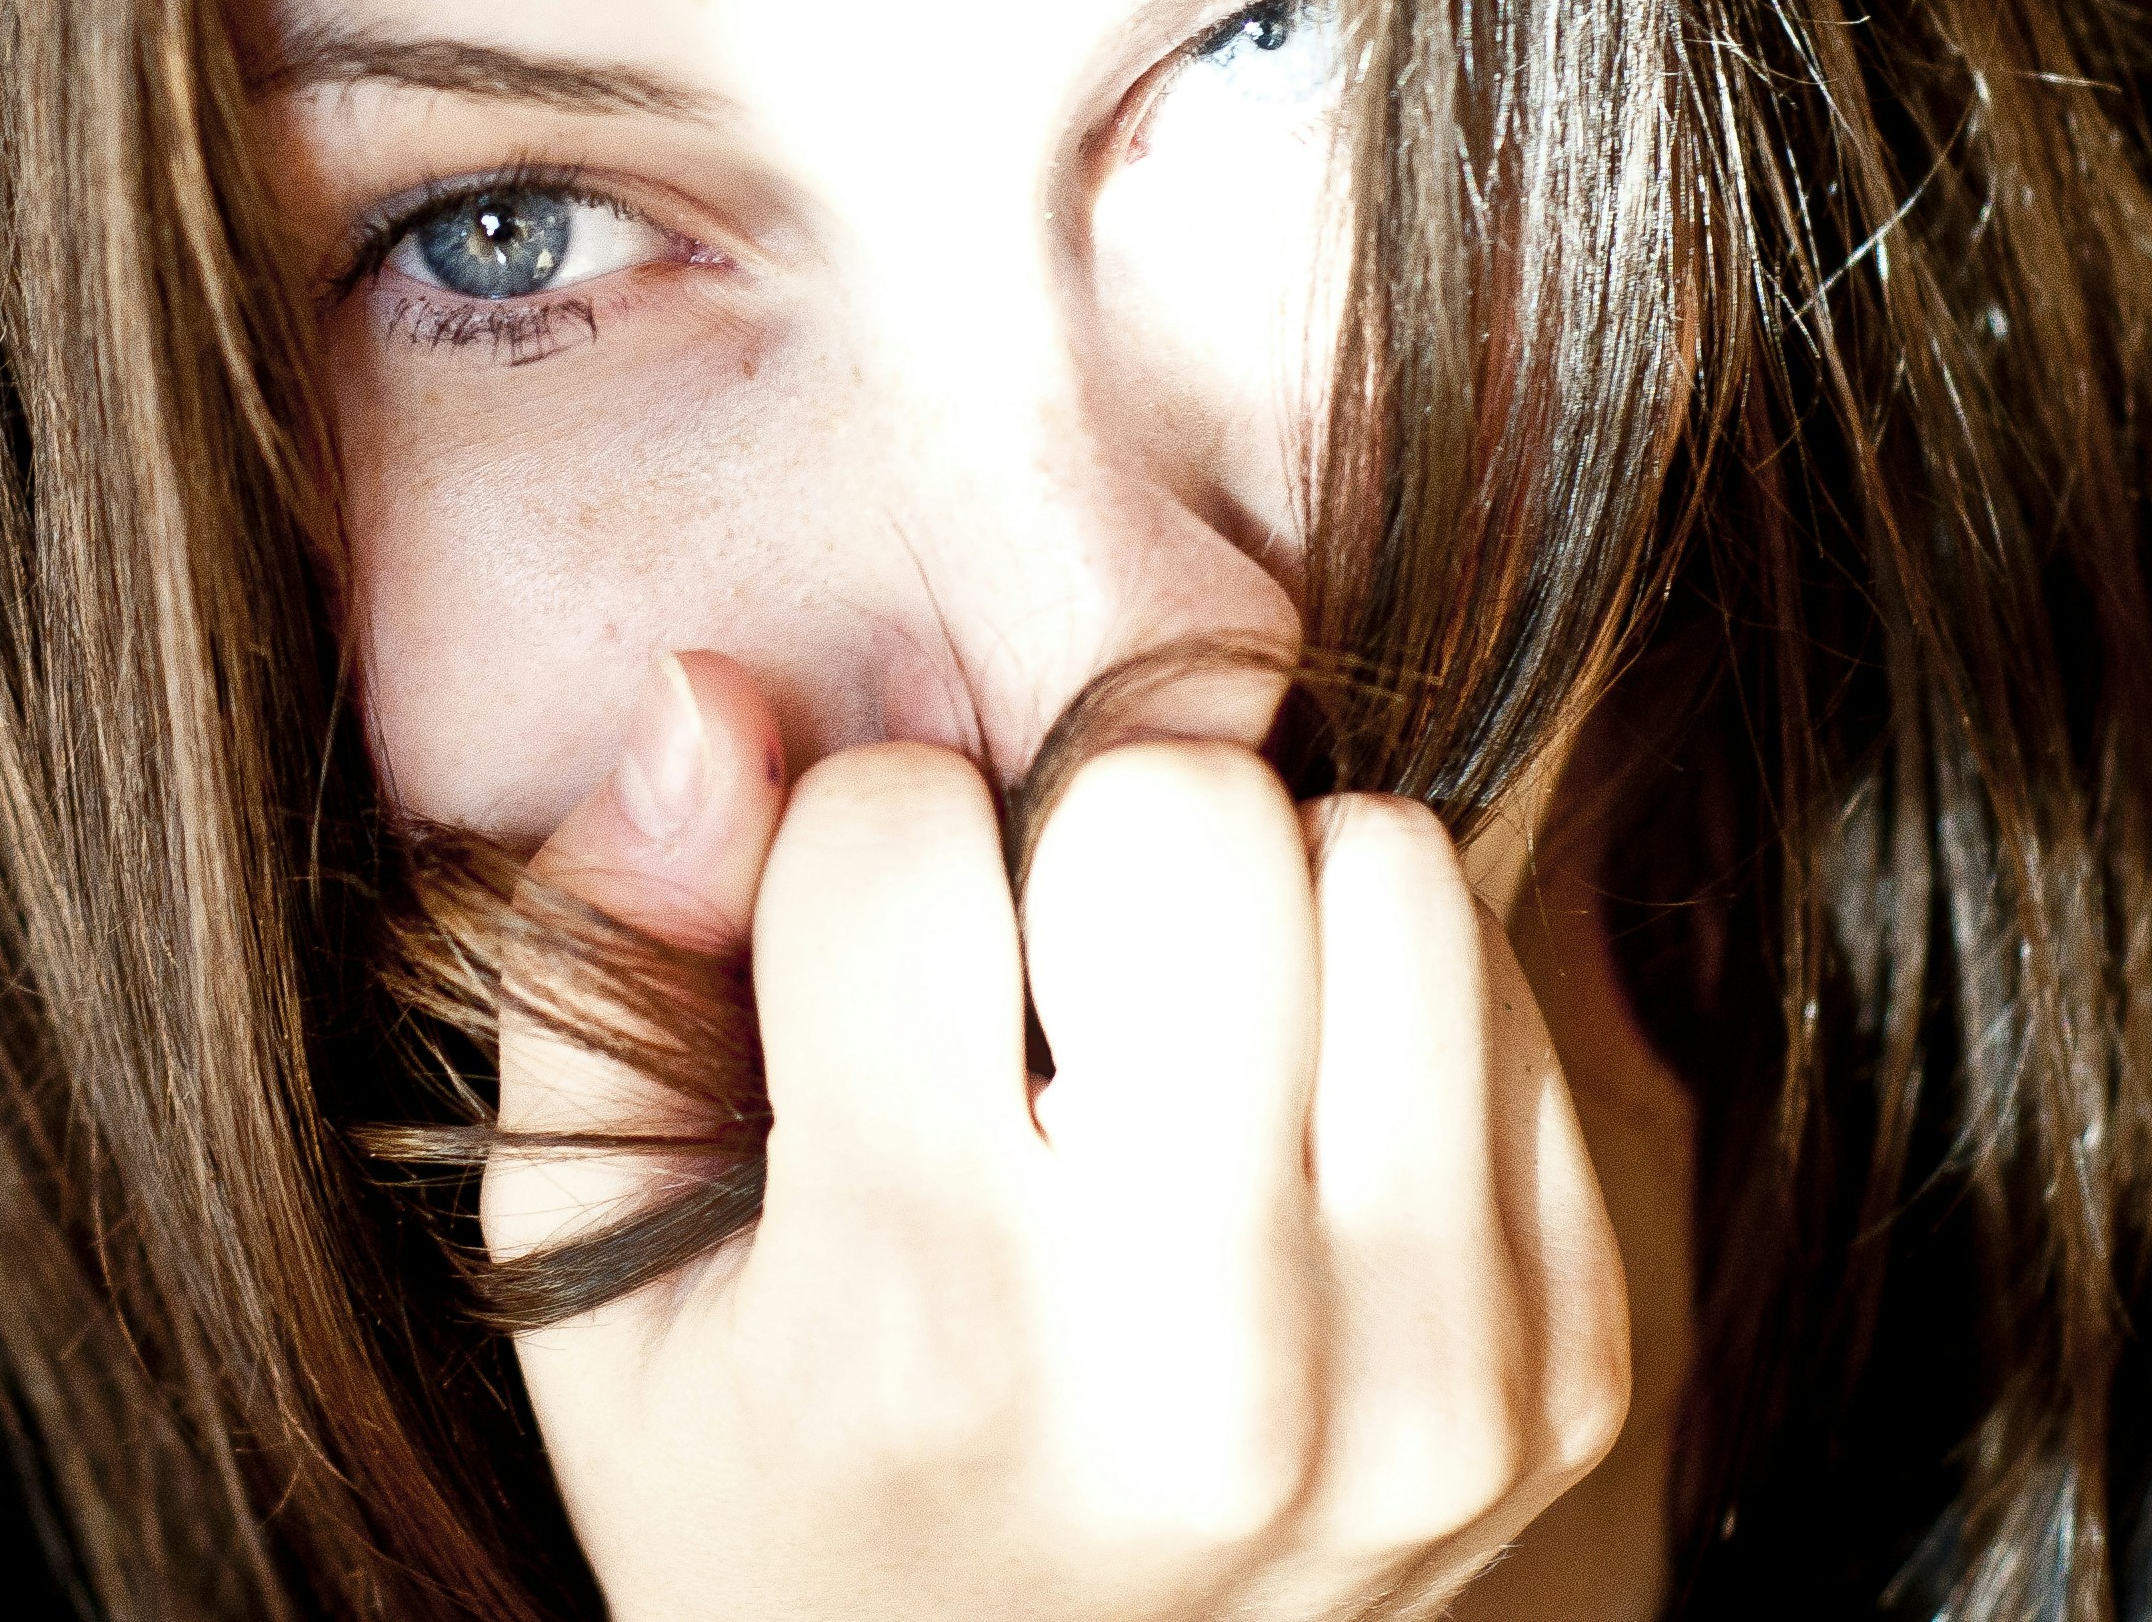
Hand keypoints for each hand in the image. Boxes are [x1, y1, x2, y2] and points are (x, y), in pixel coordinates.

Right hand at [491, 650, 1629, 1621]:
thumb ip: (598, 956)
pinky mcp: (1560, 1378)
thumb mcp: (590, 1261)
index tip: (853, 990)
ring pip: (1387, 865)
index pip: (892, 830)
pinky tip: (1273, 1156)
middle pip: (1189, 811)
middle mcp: (1199, 1366)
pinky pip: (1504, 998)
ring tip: (1161, 1061)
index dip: (849, 857)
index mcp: (915, 1325)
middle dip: (1082, 849)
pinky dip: (1381, 1026)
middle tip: (1033, 995)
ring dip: (1262, 910)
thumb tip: (712, 690)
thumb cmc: (761, 1460)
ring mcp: (1420, 1385)